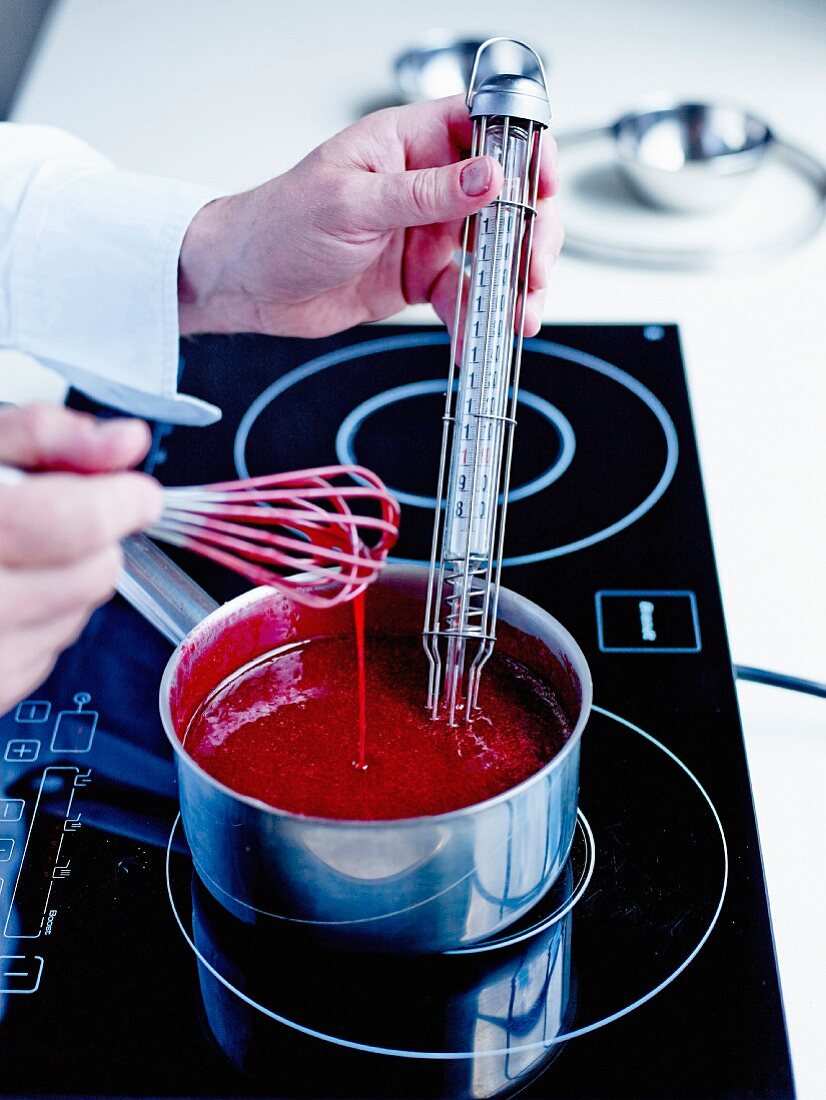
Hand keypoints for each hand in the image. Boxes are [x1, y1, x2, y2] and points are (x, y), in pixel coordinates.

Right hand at [0, 405, 161, 713]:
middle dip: (94, 541)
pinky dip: (39, 622)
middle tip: (58, 514)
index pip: (66, 523)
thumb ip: (41, 437)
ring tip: (11, 554)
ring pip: (75, 618)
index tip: (137, 491)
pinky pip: (42, 656)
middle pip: (88, 576)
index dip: (118, 503)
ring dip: (67, 582)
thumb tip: (124, 441)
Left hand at [178, 95, 561, 338]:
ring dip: (511, 286)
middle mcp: (424, 185)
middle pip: (504, 198)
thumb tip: (488, 177)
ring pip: (491, 254)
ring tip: (517, 317)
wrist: (245, 286)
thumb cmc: (277, 225)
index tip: (541, 187)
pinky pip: (461, 296)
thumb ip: (423, 193)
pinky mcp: (418, 278)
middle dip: (528, 236)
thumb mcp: (350, 203)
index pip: (484, 127)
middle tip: (533, 272)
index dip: (523, 151)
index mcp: (407, 143)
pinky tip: (474, 336)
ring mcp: (425, 233)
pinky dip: (474, 318)